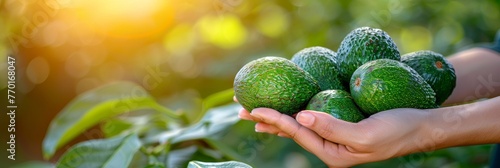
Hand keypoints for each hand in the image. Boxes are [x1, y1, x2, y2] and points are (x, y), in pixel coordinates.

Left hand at [238, 107, 431, 166]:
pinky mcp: (340, 124)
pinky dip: (294, 112)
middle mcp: (330, 148)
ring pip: (299, 125)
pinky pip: (311, 118)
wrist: (420, 127)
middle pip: (291, 132)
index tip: (256, 109)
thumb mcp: (365, 134)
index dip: (276, 120)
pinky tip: (285, 110)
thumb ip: (333, 128)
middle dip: (267, 120)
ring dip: (275, 118)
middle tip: (241, 110)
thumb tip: (301, 117)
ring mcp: (334, 137)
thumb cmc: (397, 130)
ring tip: (252, 112)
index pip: (298, 135)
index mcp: (333, 155)